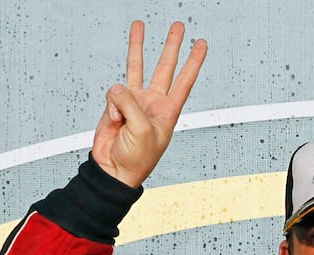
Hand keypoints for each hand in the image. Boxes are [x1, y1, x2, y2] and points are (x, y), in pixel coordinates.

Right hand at [91, 20, 206, 186]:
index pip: (185, 80)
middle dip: (172, 45)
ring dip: (139, 46)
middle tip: (179, 26)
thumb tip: (118, 88)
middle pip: (165, 67)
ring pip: (137, 67)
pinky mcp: (116, 103)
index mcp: (168, 111)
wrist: (113, 169)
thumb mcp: (141, 132)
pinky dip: (111, 105)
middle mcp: (154, 102)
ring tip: (140, 25)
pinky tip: (114, 119)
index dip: (194, 62)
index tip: (202, 44)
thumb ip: (132, 105)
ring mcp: (135, 101)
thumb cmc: (136, 159)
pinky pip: (113, 93)